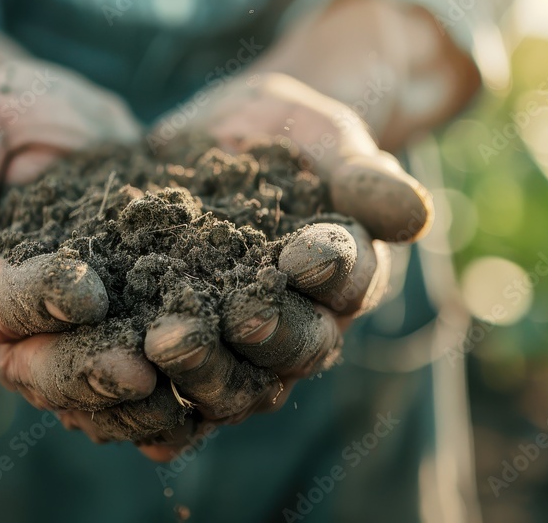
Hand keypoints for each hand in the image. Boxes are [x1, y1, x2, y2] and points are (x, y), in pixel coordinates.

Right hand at [0, 60, 191, 447]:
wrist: (73, 129)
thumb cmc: (15, 118)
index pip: (0, 301)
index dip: (41, 300)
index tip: (88, 291)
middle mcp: (16, 328)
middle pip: (43, 368)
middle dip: (91, 373)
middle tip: (141, 372)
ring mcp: (70, 343)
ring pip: (90, 395)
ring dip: (134, 406)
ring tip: (183, 399)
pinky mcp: (122, 340)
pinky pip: (137, 388)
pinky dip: (168, 401)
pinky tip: (210, 404)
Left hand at [125, 72, 432, 458]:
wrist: (232, 137)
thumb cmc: (297, 137)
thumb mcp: (332, 142)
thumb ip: (367, 179)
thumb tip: (416, 215)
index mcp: (347, 276)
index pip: (348, 281)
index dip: (329, 271)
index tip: (300, 254)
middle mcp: (304, 323)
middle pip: (294, 347)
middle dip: (264, 333)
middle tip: (233, 317)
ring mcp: (245, 345)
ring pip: (236, 378)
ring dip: (202, 369)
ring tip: (160, 345)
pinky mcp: (189, 346)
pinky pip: (177, 388)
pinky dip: (157, 403)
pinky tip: (131, 411)